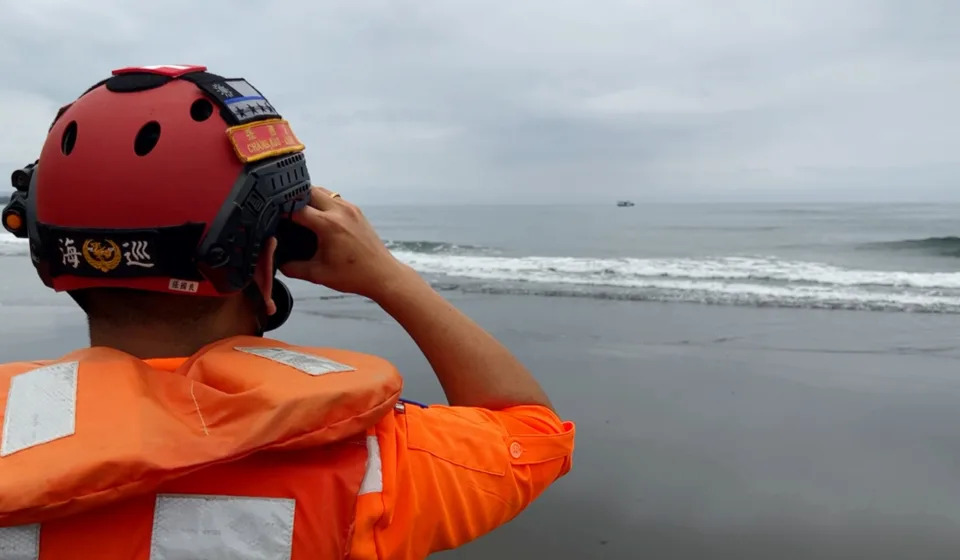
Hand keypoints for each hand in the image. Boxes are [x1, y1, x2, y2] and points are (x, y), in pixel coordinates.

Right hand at [279, 186, 409, 298]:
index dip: (280, 212)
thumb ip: (292, 268)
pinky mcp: (356, 211)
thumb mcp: (318, 274)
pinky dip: (322, 202)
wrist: (382, 274)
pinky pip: (334, 198)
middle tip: (283, 211)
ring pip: (322, 191)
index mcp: (328, 225)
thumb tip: (277, 262)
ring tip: (298, 211)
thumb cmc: (353, 275)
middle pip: (308, 191)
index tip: (270, 216)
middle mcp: (339, 211)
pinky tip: (317, 215)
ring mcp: (350, 208)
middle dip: (293, 199)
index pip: (296, 209)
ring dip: (309, 198)